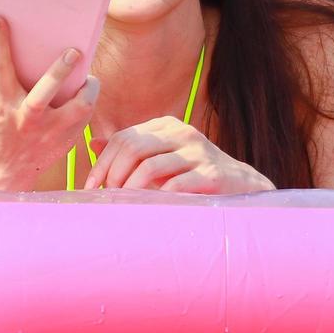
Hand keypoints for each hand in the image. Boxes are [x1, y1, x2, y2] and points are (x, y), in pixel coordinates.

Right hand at [0, 16, 98, 190]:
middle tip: (73, 51)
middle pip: (44, 92)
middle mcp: (27, 118)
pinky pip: (85, 118)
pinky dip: (88, 102)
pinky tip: (86, 93)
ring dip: (88, 90)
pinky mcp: (66, 140)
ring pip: (77, 108)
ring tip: (89, 78)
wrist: (4, 175)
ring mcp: (49, 131)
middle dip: (59, 71)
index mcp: (3, 105)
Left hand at [83, 117, 275, 193]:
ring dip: (130, 188)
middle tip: (107, 196)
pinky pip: (175, 184)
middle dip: (113, 174)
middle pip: (133, 148)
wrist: (242, 185)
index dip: (102, 163)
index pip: (123, 138)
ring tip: (124, 203)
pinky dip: (157, 197)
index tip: (91, 187)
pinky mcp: (212, 174)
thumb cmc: (194, 173)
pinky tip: (150, 206)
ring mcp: (198, 152)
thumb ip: (130, 149)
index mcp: (165, 126)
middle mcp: (181, 133)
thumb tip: (93, 143)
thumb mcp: (162, 156)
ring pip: (150, 166)